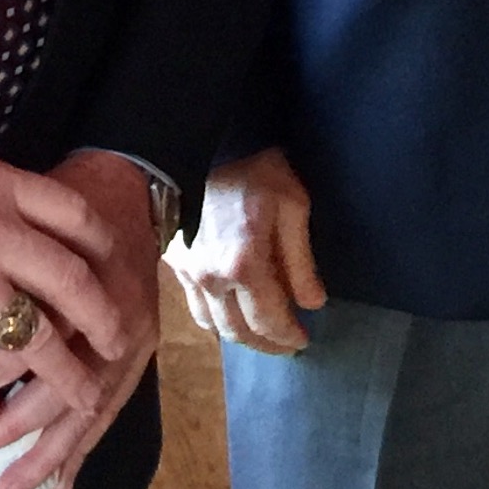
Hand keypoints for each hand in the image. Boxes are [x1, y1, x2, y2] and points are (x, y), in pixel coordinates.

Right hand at [164, 148, 325, 354]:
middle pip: (238, 332)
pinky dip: (216, 319)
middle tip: (287, 344)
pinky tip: (231, 312)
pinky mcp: (175, 262)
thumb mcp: (292, 206)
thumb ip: (301, 261)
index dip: (287, 336)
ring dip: (240, 336)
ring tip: (262, 333)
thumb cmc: (257, 170)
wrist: (208, 143)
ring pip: (213, 325)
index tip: (303, 340)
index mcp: (243, 265)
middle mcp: (210, 278)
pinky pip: (194, 307)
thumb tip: (313, 304)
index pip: (268, 320)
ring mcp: (188, 272)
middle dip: (266, 344)